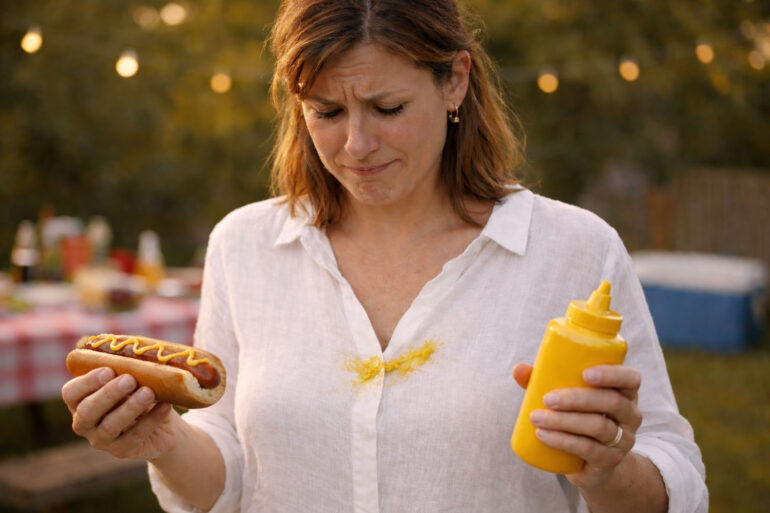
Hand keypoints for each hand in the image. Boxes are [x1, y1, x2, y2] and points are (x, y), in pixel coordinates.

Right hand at [61, 367, 178, 459]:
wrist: (162, 424)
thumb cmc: (141, 392)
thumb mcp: (133, 378)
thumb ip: (127, 367)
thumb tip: (134, 351)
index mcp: (81, 400)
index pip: (71, 393)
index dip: (86, 382)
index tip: (108, 370)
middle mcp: (85, 422)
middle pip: (87, 411)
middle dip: (108, 394)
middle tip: (129, 380)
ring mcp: (101, 440)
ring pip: (109, 427)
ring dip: (130, 408)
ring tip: (149, 392)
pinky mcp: (122, 451)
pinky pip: (134, 437)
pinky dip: (151, 420)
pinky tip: (165, 405)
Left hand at [512, 363, 642, 488]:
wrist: (594, 463)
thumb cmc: (579, 417)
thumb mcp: (568, 397)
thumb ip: (544, 380)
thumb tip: (518, 369)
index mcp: (625, 392)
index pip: (631, 378)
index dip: (611, 374)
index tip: (585, 373)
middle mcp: (631, 415)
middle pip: (612, 402)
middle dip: (577, 399)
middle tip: (547, 399)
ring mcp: (623, 440)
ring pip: (599, 427)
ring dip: (564, 421)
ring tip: (536, 418)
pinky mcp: (609, 460)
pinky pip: (589, 450)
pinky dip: (563, 441)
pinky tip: (543, 435)